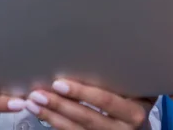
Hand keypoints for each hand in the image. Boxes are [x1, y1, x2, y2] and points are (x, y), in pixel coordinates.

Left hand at [23, 79, 155, 128]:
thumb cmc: (135, 102)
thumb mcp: (138, 90)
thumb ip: (123, 76)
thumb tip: (98, 50)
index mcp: (135, 112)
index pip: (105, 100)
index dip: (81, 92)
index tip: (60, 83)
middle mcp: (123, 129)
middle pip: (87, 116)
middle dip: (60, 104)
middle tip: (39, 92)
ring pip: (75, 129)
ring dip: (51, 114)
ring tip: (34, 101)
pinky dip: (53, 122)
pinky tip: (41, 112)